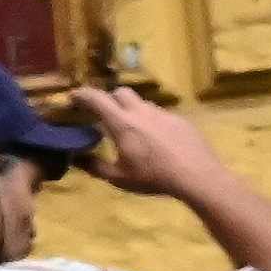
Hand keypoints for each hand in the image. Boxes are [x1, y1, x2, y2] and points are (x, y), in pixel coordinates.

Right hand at [80, 84, 229, 200]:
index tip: (73, 97)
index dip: (82, 95)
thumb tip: (75, 158)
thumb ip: (95, 166)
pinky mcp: (180, 120)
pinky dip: (152, 121)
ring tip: (133, 129)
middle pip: (121, 92)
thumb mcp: (118, 178)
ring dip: (132, 110)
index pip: (97, 99)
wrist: (197, 176)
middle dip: (109, 98)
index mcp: (122, 124)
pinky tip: (158, 140)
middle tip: (105, 114)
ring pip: (142, 103)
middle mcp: (141, 112)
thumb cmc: (153, 177)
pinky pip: (160, 115)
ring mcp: (163, 114)